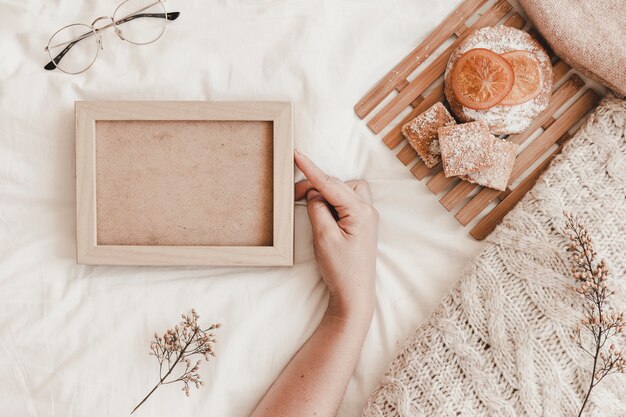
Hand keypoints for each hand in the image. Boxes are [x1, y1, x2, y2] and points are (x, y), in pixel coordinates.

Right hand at [294, 151, 378, 319]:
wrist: (354, 294)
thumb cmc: (341, 269)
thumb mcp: (324, 238)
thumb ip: (318, 209)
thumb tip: (315, 194)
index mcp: (360, 212)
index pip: (331, 184)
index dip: (311, 169)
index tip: (296, 154)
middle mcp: (367, 210)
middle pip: (337, 185)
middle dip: (314, 187)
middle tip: (292, 197)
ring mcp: (366, 217)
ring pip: (343, 190)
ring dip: (326, 194)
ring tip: (309, 208)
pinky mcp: (361, 224)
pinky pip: (345, 202)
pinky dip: (331, 203)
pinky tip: (321, 214)